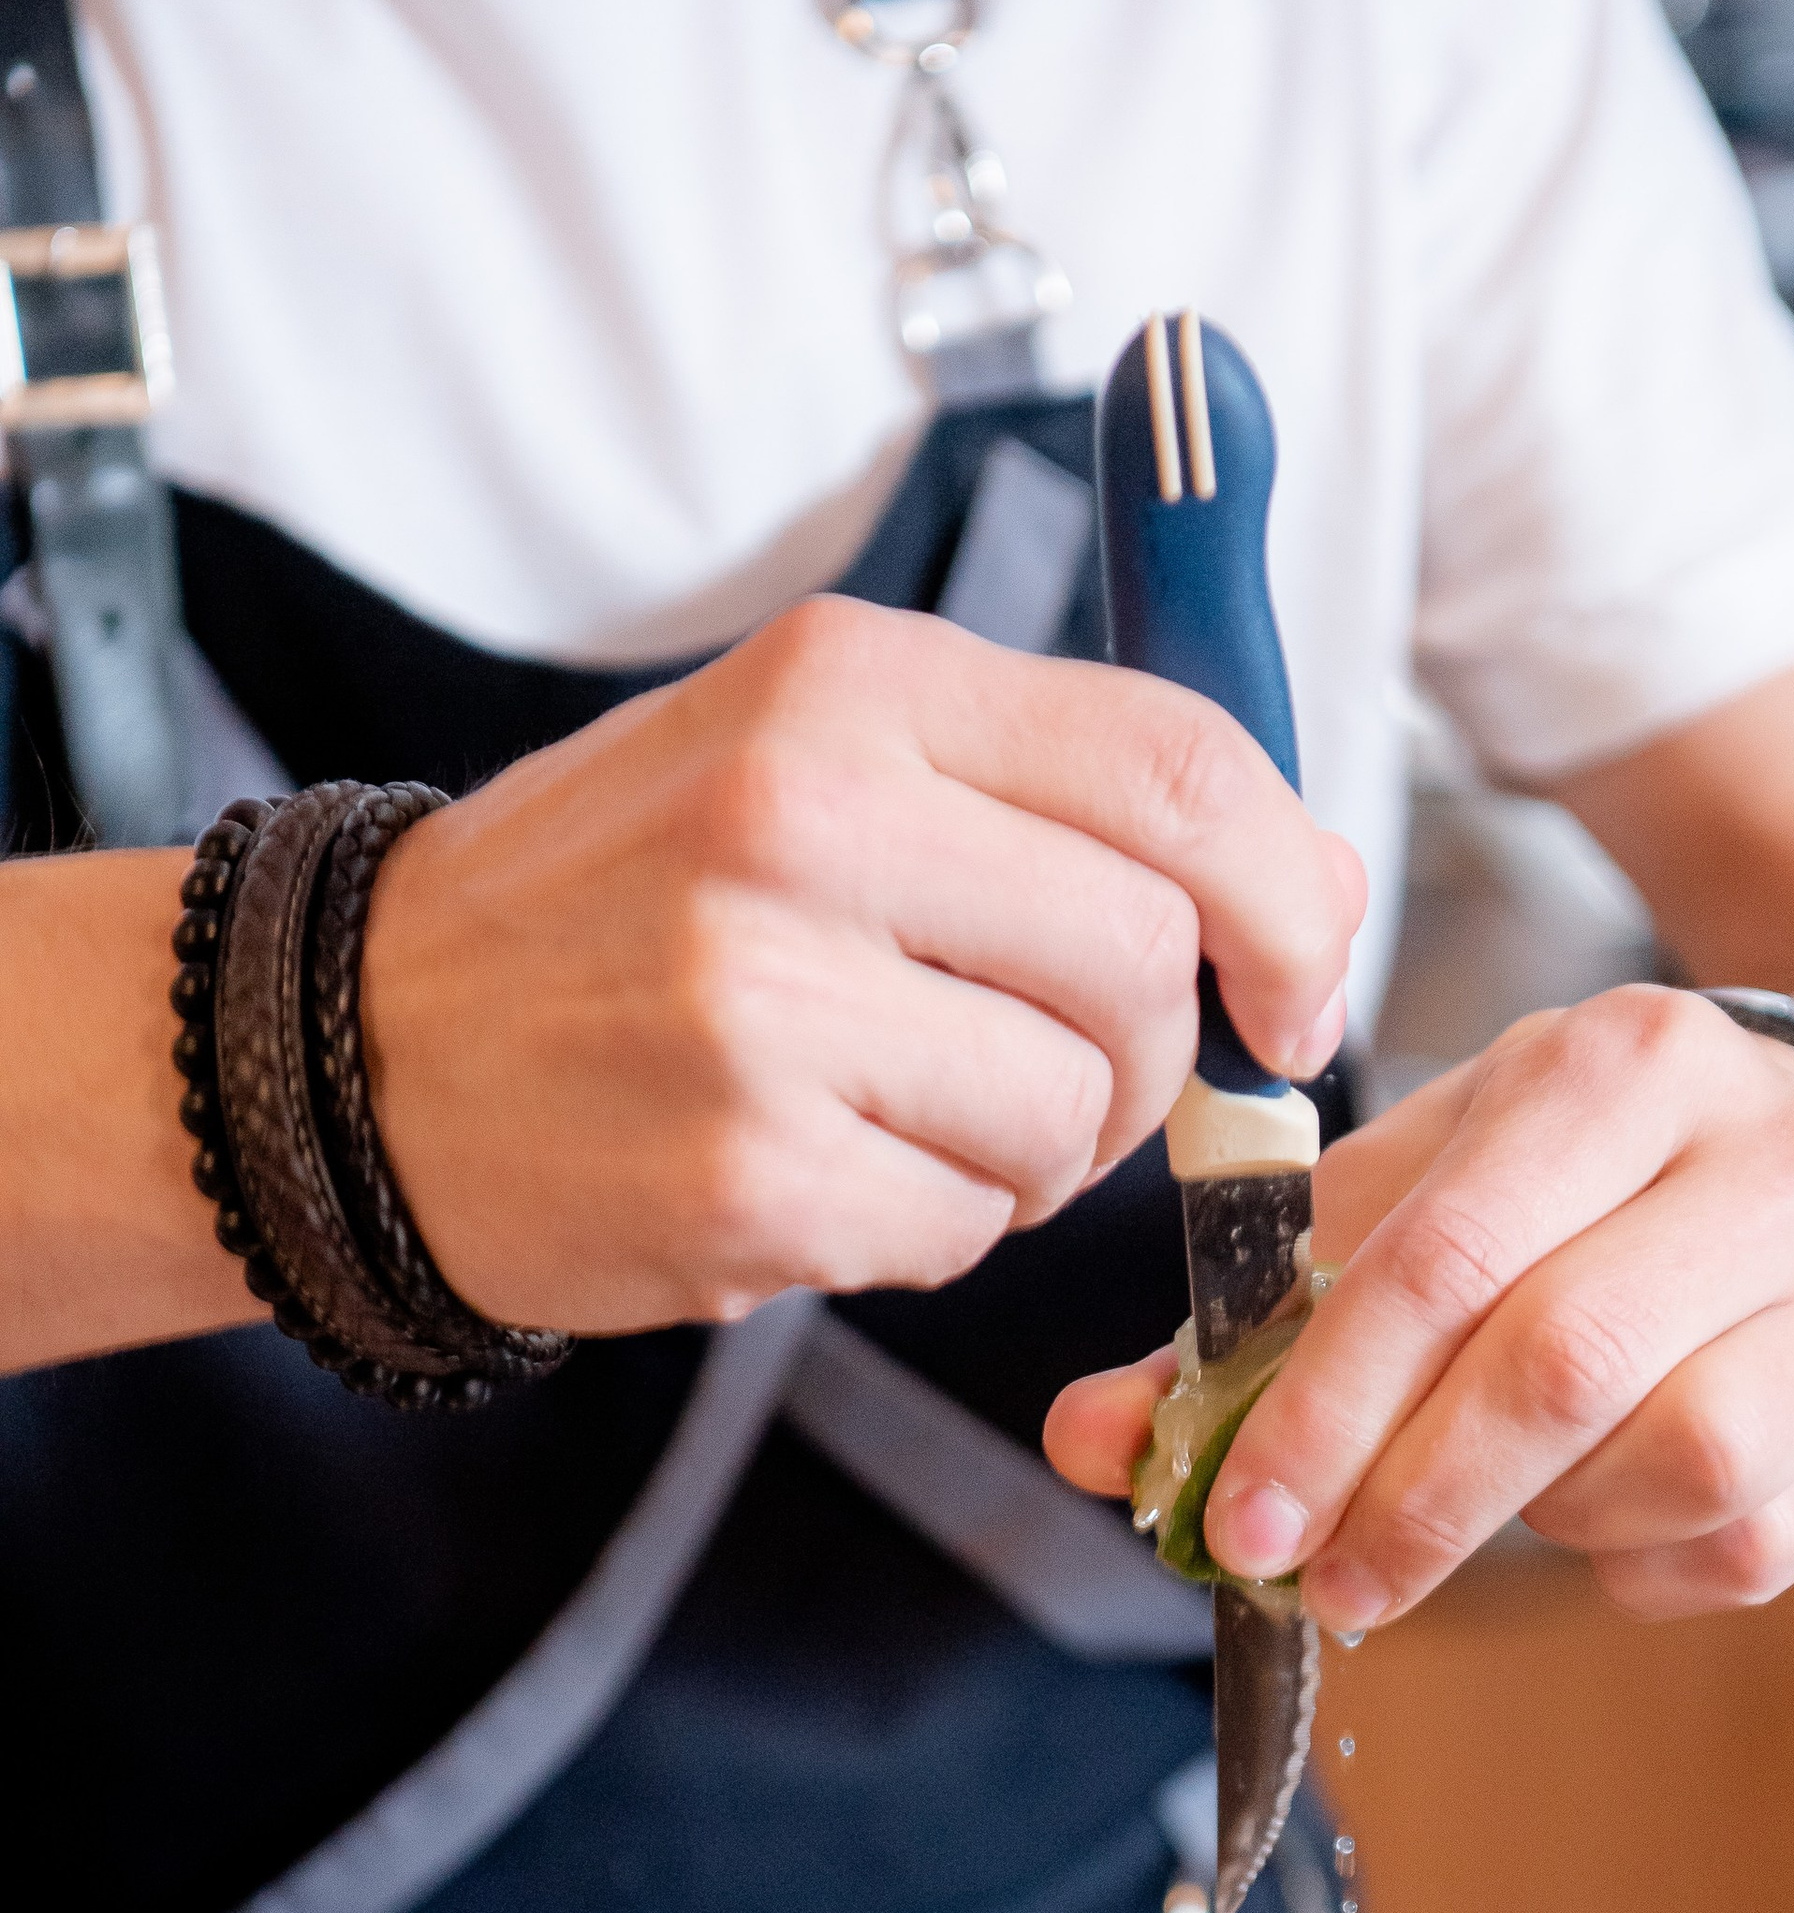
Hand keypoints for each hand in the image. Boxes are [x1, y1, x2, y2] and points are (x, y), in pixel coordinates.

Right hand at [362, 596, 1362, 1331]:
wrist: (359, 1047)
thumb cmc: (625, 904)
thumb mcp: (814, 755)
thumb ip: (1057, 792)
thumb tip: (1314, 879)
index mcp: (849, 685)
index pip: (1182, 768)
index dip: (1291, 892)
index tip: (1296, 979)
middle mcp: (807, 820)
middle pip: (1152, 958)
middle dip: (1152, 1049)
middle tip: (1054, 1066)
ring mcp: (766, 1003)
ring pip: (1077, 1111)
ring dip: (1040, 1153)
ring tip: (907, 1114)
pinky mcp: (749, 1173)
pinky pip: (969, 1227)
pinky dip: (935, 1225)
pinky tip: (827, 1175)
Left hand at [1045, 985, 1793, 1624]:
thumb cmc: (1575, 1188)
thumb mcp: (1412, 1198)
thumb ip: (1246, 1321)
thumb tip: (1090, 1439)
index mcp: (1625, 1061)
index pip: (1448, 1256)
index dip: (1327, 1409)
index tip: (1241, 1520)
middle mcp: (1769, 1154)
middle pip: (1568, 1362)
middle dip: (1414, 1496)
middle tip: (1320, 1576)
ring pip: (1684, 1457)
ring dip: (1541, 1520)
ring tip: (1473, 1511)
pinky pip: (1748, 1538)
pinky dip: (1637, 1562)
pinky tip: (1590, 1520)